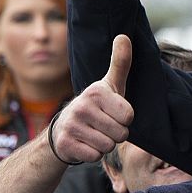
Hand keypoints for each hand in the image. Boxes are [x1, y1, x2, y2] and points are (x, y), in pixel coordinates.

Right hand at [52, 36, 134, 164]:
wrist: (62, 130)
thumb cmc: (96, 106)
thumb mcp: (110, 84)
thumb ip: (120, 62)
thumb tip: (124, 35)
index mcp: (97, 92)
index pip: (129, 116)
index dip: (125, 119)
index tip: (113, 113)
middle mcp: (82, 107)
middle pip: (121, 133)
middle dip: (116, 134)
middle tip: (103, 126)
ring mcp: (71, 126)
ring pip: (108, 146)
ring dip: (104, 144)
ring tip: (94, 134)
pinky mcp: (65, 145)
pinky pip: (94, 156)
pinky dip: (93, 154)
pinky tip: (84, 144)